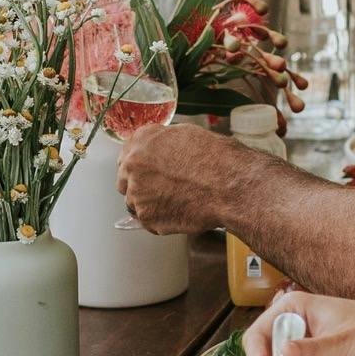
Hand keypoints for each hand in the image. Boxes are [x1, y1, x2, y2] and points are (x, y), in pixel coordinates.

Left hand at [115, 122, 240, 235]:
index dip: (140, 165)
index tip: (147, 171)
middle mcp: (133, 166)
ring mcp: (137, 194)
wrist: (229, 186)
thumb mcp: (186, 134)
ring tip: (178, 201)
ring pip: (135, 202)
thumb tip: (160, 149)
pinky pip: (149, 221)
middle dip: (141, 184)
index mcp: (141, 142)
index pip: (127, 154)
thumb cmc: (217, 159)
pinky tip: (181, 211)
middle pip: (125, 180)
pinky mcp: (148, 217)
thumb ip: (162, 143)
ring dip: (151, 203)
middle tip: (164, 188)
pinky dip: (162, 219)